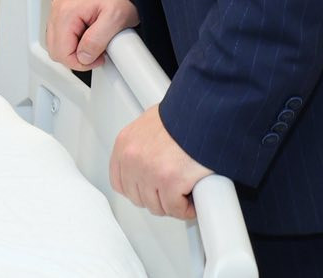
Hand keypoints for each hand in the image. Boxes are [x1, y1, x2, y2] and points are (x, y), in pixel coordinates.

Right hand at [46, 0, 138, 70]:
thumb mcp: (115, 20)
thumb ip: (96, 41)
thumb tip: (83, 57)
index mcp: (66, 12)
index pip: (61, 53)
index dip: (81, 63)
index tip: (98, 58)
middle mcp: (58, 11)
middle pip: (55, 51)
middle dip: (77, 58)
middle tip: (97, 53)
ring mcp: (58, 12)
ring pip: (56, 46)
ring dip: (75, 51)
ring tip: (94, 44)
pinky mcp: (62, 14)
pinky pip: (60, 37)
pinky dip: (73, 43)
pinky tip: (88, 38)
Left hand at [110, 106, 212, 220]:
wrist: (203, 113)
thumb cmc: (184, 116)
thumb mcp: (152, 124)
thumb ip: (144, 144)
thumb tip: (149, 159)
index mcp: (126, 144)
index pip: (119, 182)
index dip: (138, 190)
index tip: (150, 191)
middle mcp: (133, 158)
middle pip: (138, 198)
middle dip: (157, 198)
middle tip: (171, 192)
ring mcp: (150, 171)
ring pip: (157, 206)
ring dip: (173, 204)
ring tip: (184, 194)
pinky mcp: (170, 181)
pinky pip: (176, 209)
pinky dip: (187, 209)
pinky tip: (193, 200)